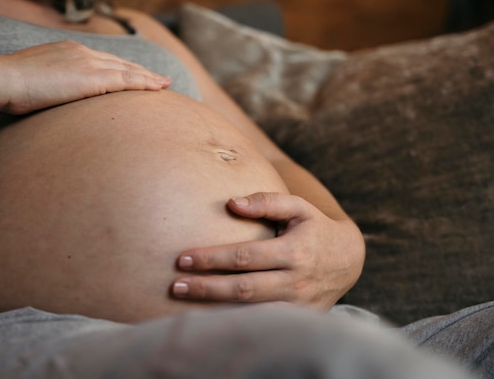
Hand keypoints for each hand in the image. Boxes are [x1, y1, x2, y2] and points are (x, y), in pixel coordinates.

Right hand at [0, 40, 171, 113]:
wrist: (2, 79)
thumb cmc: (9, 85)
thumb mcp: (32, 80)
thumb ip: (48, 84)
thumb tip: (50, 97)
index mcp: (68, 50)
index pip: (103, 59)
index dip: (122, 67)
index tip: (135, 74)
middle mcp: (82, 52)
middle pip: (120, 62)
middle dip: (141, 71)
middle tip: (160, 79)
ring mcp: (88, 63)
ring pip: (128, 70)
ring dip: (148, 78)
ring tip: (165, 85)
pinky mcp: (91, 78)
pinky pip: (125, 80)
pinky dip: (143, 84)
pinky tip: (157, 89)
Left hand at [171, 192, 364, 310]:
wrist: (349, 261)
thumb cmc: (315, 228)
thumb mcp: (298, 207)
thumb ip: (267, 201)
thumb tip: (231, 203)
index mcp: (294, 253)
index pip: (244, 257)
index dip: (212, 259)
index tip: (183, 259)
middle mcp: (295, 283)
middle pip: (242, 289)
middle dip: (206, 288)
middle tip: (176, 285)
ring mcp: (297, 307)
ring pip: (250, 312)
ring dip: (214, 308)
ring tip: (184, 299)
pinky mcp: (297, 320)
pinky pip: (261, 323)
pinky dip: (233, 320)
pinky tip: (208, 315)